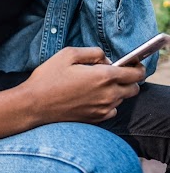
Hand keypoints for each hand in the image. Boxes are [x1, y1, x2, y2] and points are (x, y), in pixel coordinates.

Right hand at [23, 47, 144, 123]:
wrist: (34, 105)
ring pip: (122, 99)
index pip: (135, 73)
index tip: (135, 63)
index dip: (138, 67)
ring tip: (96, 84)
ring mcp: (102, 110)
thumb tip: (106, 59)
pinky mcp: (95, 120)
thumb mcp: (69, 54)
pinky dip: (107, 103)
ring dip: (116, 91)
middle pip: (134, 88)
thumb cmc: (49, 77)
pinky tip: (91, 97)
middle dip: (129, 79)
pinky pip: (111, 110)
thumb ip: (93, 52)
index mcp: (104, 76)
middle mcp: (108, 95)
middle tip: (114, 72)